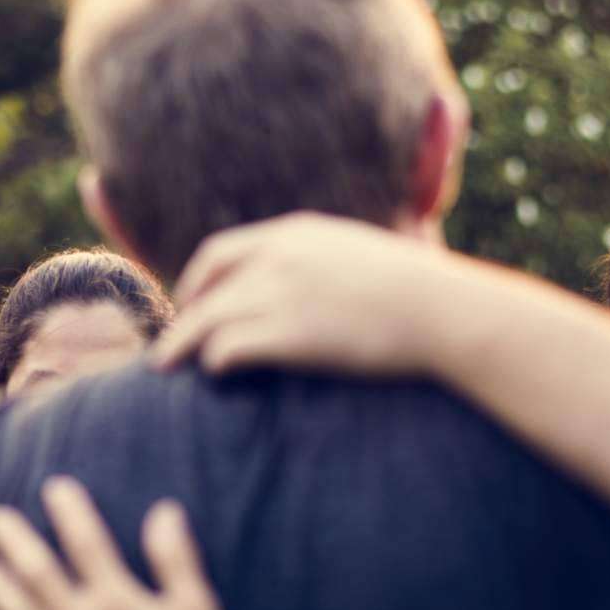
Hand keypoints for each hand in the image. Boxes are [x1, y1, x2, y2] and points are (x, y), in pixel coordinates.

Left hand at [153, 213, 469, 378]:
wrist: (444, 310)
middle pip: (204, 291)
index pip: (219, 252)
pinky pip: (226, 349)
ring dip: (181, 347)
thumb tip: (307, 284)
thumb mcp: (358, 254)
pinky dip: (213, 362)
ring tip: (165, 369)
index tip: (187, 306)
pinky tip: (214, 375)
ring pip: (204, 321)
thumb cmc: (416, 291)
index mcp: (294, 234)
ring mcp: (280, 294)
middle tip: (165, 350)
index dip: (194, 282)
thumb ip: (319, 261)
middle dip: (179, 321)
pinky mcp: (288, 334)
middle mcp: (278, 258)